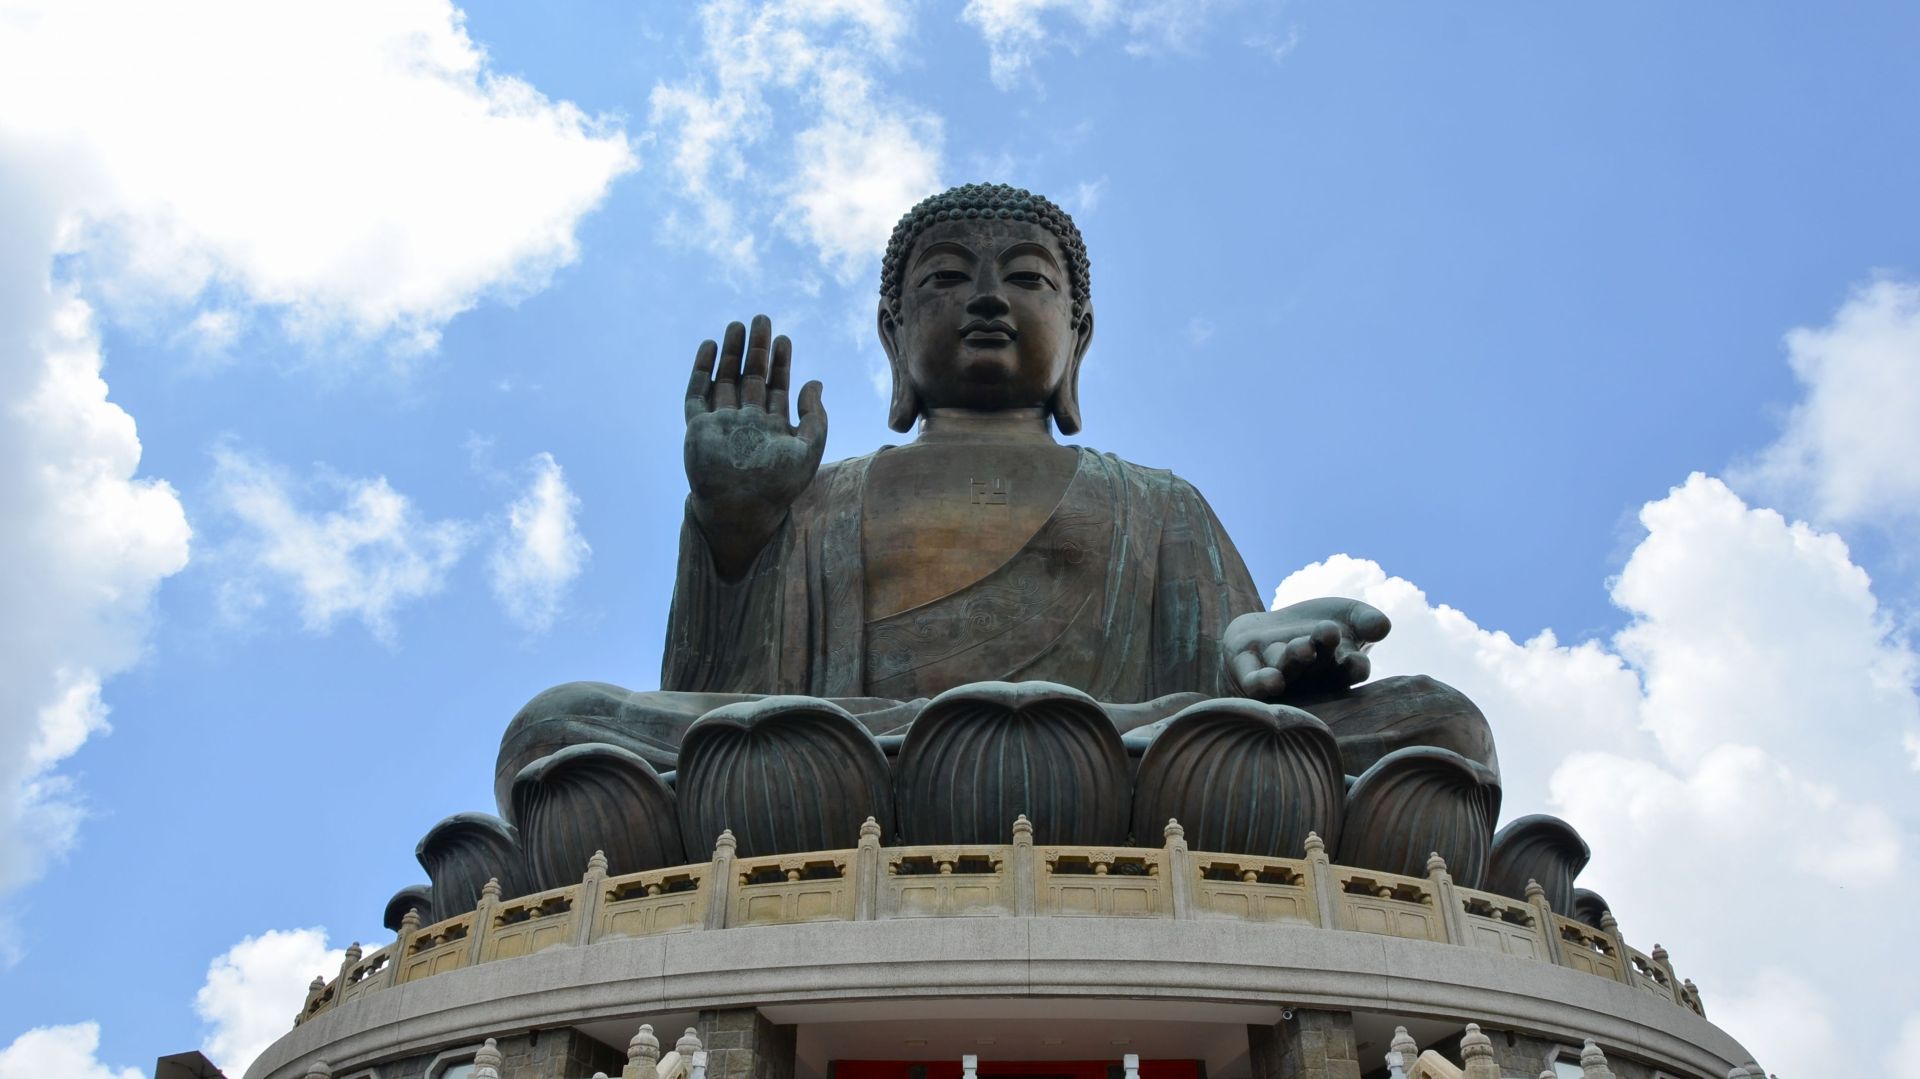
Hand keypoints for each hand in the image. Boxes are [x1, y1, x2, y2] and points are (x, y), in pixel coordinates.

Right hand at [684, 314, 826, 577]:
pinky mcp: (698, 427)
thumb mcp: (809, 450)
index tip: (784, 339)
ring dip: (731, 353)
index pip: (777, 387)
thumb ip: (815, 417)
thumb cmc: (778, 486)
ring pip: (725, 379)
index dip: (781, 363)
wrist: (741, 509)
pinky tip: (710, 347)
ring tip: (737, 325)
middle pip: (750, 377)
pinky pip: (697, 394)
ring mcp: (721, 423)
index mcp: (771, 427)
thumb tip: (815, 382)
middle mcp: (746, 421)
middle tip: (762, 319)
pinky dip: (702, 370)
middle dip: (756, 349)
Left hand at [1223, 597, 1390, 701]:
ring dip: (1294, 659)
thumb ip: (1366, 620)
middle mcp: (1309, 676)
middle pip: (1316, 665)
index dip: (1355, 667)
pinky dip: (1261, 681)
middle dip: (1320, 652)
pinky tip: (1271, 681)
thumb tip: (1383, 626)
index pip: (1352, 670)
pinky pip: (1253, 680)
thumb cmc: (1318, 626)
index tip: (1356, 661)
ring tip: (1302, 649)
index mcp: (1338, 668)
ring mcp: (1278, 673)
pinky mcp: (1247, 671)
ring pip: (1286, 668)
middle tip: (1325, 636)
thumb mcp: (1348, 615)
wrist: (1271, 629)